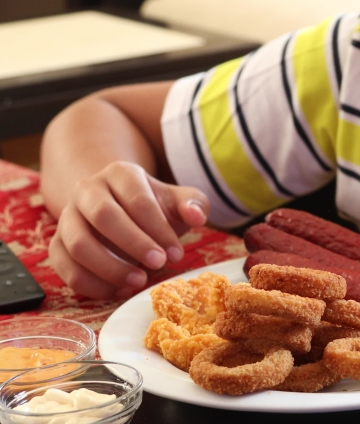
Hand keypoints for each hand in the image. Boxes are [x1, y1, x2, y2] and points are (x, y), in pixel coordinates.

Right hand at [48, 162, 210, 299]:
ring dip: (109, 268)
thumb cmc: (155, 208)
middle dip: (133, 244)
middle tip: (159, 265)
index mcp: (120, 173)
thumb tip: (197, 216)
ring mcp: (67, 217)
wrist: (121, 211)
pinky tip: (120, 290)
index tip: (176, 254)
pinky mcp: (58, 244)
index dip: (158, 228)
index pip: (137, 199)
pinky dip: (91, 284)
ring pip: (78, 244)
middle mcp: (88, 190)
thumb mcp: (178, 201)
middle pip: (103, 216)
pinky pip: (65, 267)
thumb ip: (193, 204)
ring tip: (139, 281)